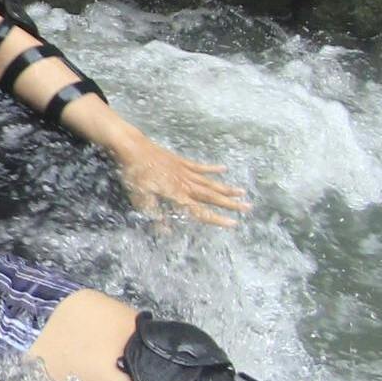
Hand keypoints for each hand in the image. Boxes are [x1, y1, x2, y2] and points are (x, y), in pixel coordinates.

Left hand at [103, 132, 249, 227]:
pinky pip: (200, 166)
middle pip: (212, 196)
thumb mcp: (140, 200)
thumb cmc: (135, 175)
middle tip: (248, 207)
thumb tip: (166, 232)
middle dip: (230, 203)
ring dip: (226, 188)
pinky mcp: (180, 161)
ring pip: (210, 182)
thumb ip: (154, 216)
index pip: (201, 211)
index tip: (233, 223)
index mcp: (177, 195)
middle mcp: (185, 184)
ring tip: (242, 191)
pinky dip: (212, 169)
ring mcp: (184, 171)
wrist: (133, 148)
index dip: (217, 219)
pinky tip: (223, 169)